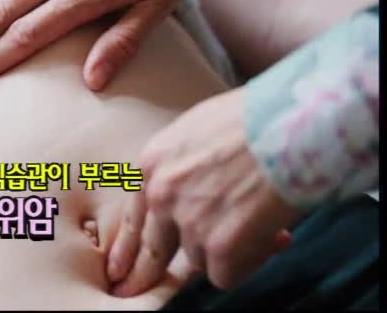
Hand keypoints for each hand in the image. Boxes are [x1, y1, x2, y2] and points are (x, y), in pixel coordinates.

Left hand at [107, 88, 300, 296]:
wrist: (289, 125)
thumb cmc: (256, 118)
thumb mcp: (199, 129)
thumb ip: (184, 165)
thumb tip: (194, 190)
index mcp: (153, 163)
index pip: (134, 215)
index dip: (128, 244)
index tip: (117, 268)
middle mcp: (162, 195)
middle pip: (152, 248)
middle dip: (144, 274)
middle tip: (131, 290)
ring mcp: (189, 222)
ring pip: (197, 259)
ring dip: (223, 250)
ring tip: (257, 222)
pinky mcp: (219, 248)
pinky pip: (224, 275)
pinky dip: (246, 263)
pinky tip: (268, 239)